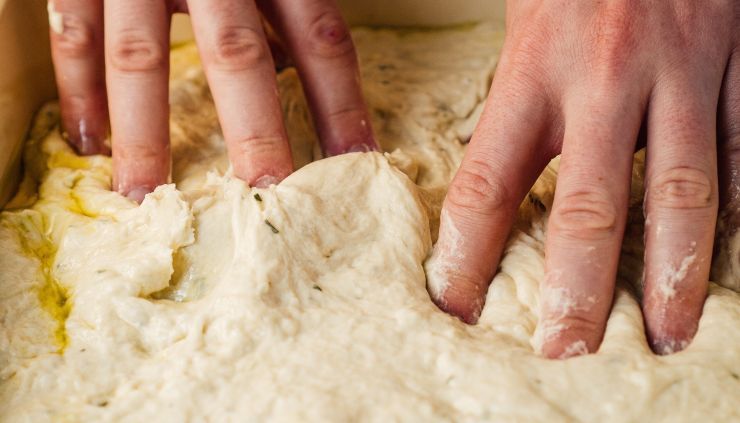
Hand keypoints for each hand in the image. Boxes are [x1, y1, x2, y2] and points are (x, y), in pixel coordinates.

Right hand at [48, 0, 376, 201]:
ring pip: (140, 55)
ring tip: (146, 197)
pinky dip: (79, 88)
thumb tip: (302, 73)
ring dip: (144, 135)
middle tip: (266, 196)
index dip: (341, 105)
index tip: (355, 164)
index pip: (321, 39)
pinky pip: (76, 33)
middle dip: (254, 132)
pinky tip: (87, 142)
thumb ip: (285, 5)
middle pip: (237, 55)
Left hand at [426, 0, 739, 356]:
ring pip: (681, 192)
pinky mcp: (736, 66)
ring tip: (663, 334)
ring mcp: (680, 74)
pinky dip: (734, 214)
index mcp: (535, 68)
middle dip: (576, 288)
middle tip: (564, 349)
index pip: (489, 182)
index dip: (467, 253)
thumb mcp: (524, 23)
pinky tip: (723, 263)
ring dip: (672, 274)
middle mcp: (605, 79)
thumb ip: (516, 103)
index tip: (455, 305)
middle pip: (588, 206)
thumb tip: (494, 186)